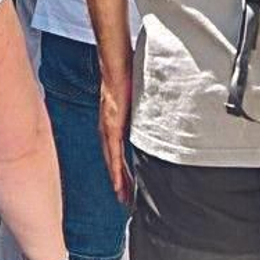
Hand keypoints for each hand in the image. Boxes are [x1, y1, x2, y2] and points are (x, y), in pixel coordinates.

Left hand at [98, 69, 133, 203]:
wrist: (116, 63)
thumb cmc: (126, 75)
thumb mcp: (135, 97)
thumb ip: (140, 108)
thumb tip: (153, 111)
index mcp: (112, 120)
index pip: (114, 148)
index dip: (118, 166)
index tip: (124, 181)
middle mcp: (106, 126)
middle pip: (110, 158)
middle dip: (117, 178)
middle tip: (123, 197)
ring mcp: (107, 125)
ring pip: (110, 159)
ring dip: (116, 178)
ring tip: (122, 195)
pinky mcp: (111, 124)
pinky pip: (113, 151)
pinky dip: (115, 168)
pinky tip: (118, 181)